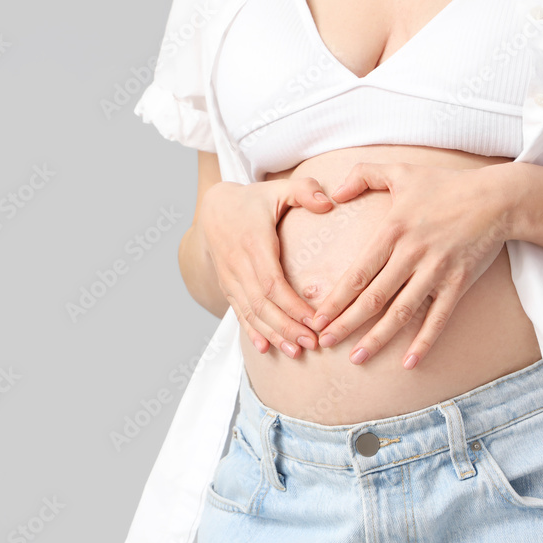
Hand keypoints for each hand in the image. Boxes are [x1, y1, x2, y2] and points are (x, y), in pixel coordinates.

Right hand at [199, 176, 333, 357]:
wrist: (212, 209)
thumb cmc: (253, 200)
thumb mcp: (278, 190)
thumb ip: (305, 190)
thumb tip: (330, 203)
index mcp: (253, 243)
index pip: (272, 282)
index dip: (292, 305)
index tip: (315, 320)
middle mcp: (238, 265)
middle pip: (262, 304)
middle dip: (287, 327)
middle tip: (312, 344)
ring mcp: (230, 278)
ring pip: (250, 313)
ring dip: (273, 334)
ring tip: (296, 352)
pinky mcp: (228, 287)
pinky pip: (238, 313)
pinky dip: (252, 332)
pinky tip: (265, 349)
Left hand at [311, 161, 515, 367]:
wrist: (498, 197)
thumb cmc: (446, 184)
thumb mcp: (401, 170)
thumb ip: (363, 174)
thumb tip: (333, 193)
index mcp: (393, 231)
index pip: (358, 273)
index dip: (336, 298)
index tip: (317, 317)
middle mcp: (411, 254)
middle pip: (373, 298)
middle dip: (346, 323)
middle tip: (323, 342)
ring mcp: (436, 271)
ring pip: (401, 312)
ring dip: (377, 338)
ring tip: (356, 359)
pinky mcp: (459, 283)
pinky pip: (439, 317)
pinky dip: (424, 341)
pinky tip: (409, 363)